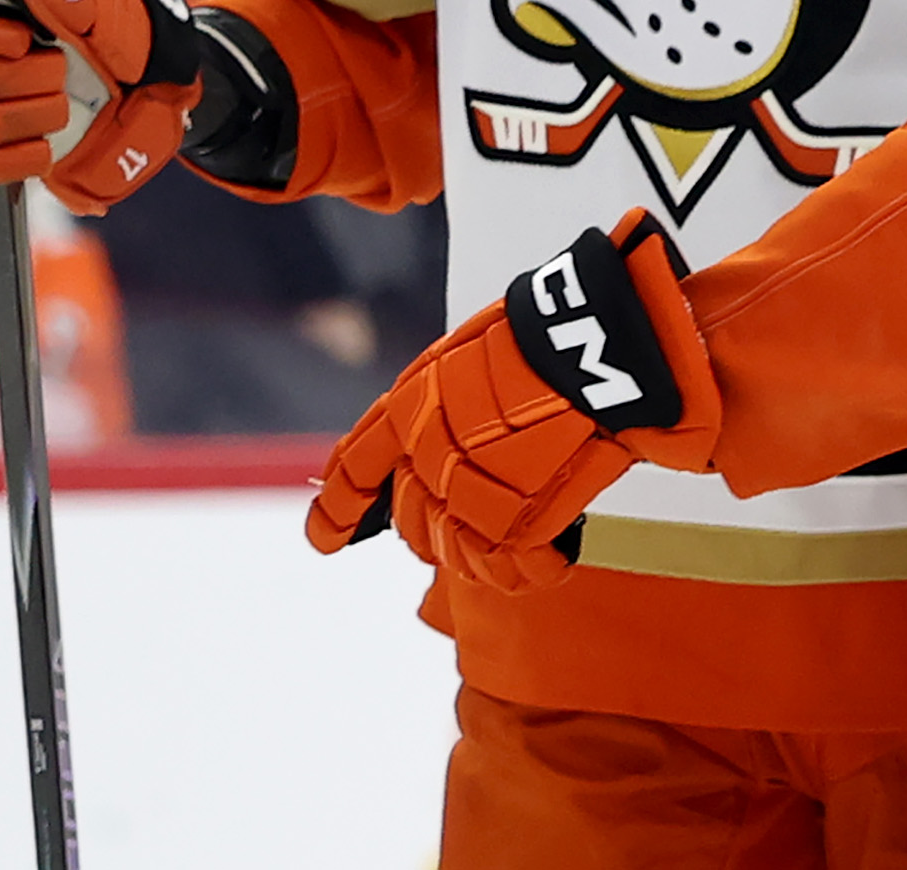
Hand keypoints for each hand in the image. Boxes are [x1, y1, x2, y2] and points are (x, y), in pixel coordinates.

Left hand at [308, 211, 720, 590]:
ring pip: (456, 551)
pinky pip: (508, 569)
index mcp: (409, 408)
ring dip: (487, 551)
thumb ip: (453, 399)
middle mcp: (425, 457)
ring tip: (527, 536)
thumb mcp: (474, 353)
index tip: (321, 537)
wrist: (585, 347)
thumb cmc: (543, 336)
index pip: (355, 468)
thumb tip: (465, 429)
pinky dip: (534, 568)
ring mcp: (465, 494)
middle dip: (436, 529)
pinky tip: (555, 553)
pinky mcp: (511, 523)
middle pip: (413, 521)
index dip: (335, 509)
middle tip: (481, 519)